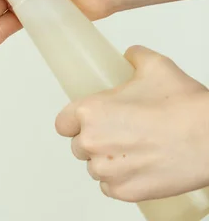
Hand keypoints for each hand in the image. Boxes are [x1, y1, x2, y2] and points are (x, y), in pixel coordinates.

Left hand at [55, 45, 208, 201]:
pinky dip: (121, 180)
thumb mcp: (156, 67)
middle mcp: (91, 142)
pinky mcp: (123, 191)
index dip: (75, 122)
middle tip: (121, 133)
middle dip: (95, 141)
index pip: (63, 123)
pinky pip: (110, 187)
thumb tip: (130, 55)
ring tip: (134, 150)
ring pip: (95, 168)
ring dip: (108, 162)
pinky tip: (139, 167)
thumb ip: (135, 57)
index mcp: (89, 112)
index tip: (87, 122)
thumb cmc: (183, 106)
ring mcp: (106, 170)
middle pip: (79, 146)